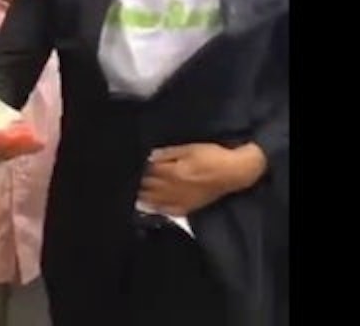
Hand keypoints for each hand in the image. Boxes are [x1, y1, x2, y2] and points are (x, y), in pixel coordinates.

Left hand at [138, 143, 267, 216]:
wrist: (234, 173)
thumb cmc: (212, 156)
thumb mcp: (190, 148)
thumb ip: (169, 153)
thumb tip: (150, 157)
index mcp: (173, 172)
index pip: (149, 172)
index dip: (139, 169)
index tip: (130, 166)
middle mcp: (173, 188)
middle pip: (149, 187)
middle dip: (137, 183)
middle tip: (126, 180)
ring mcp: (180, 200)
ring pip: (155, 201)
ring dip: (142, 197)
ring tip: (131, 194)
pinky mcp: (188, 207)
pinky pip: (168, 211)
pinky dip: (156, 209)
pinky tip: (148, 207)